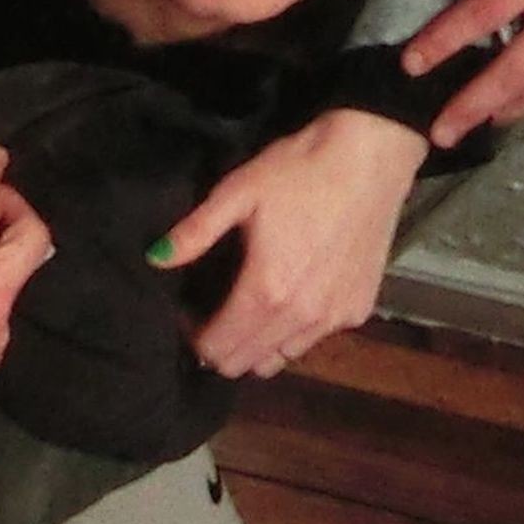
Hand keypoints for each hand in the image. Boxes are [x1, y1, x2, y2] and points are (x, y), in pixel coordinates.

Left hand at [149, 109, 427, 377]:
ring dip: (256, 344)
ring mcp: (335, 319)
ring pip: (281, 358)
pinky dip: (291, 333)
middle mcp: (302, 318)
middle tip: (210, 311)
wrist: (369, 159)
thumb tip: (154, 259)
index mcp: (266, 292)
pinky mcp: (359, 310)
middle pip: (247, 363)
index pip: (219, 350)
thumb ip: (194, 234)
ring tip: (245, 307)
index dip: (193, 336)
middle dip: (221, 346)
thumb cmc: (297, 172)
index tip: (186, 310)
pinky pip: (313, 340)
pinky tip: (286, 297)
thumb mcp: (236, 194)